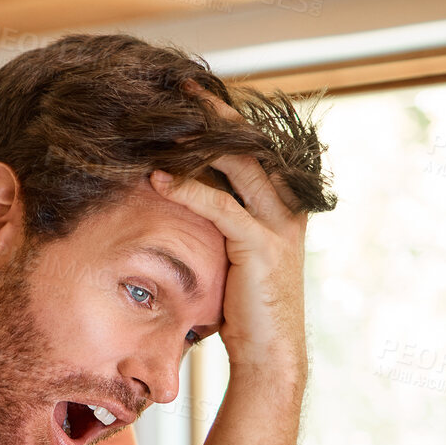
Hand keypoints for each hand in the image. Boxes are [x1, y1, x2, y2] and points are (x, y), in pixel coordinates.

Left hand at [149, 92, 308, 378]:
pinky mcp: (261, 247)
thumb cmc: (245, 311)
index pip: (257, 150)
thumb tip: (185, 193)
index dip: (228, 121)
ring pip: (240, 167)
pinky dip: (189, 190)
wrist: (269, 357)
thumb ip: (222, 223)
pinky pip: (221, 207)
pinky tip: (157, 179)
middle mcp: (288, 210)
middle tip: (182, 88)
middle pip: (252, 145)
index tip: (195, 97)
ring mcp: (279, 227)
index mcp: (284, 207)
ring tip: (164, 123)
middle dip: (217, 114)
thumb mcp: (233, 256)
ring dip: (199, 142)